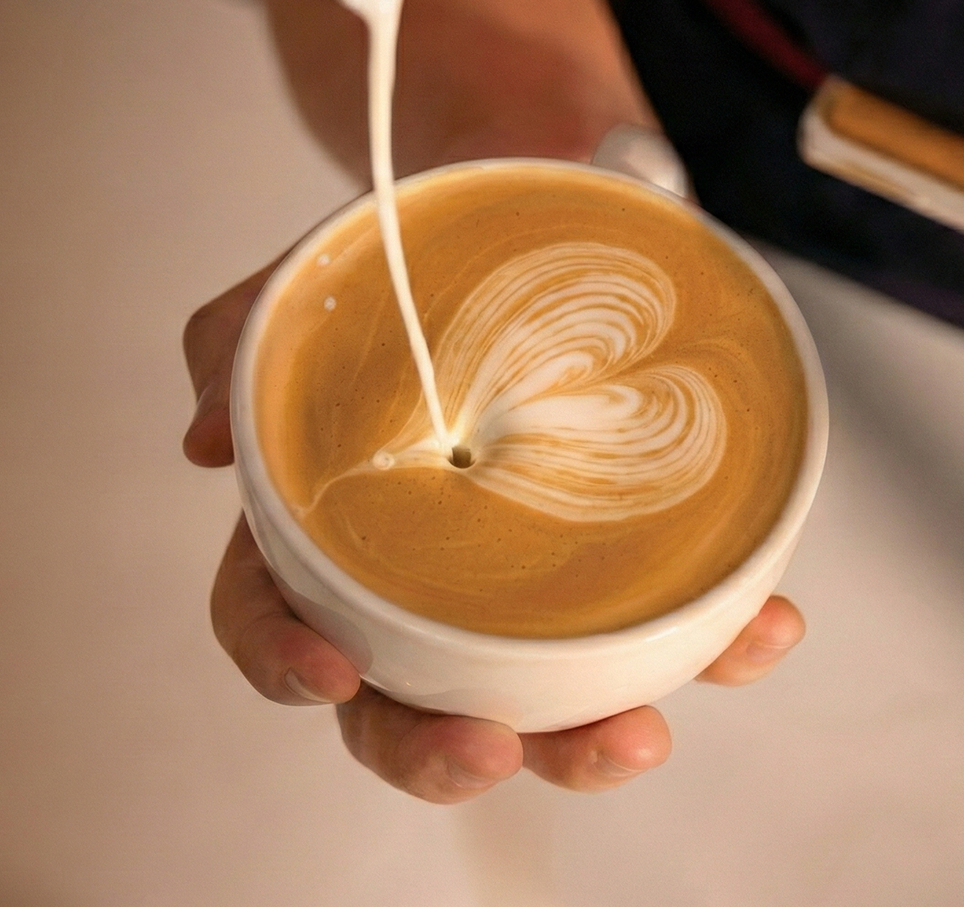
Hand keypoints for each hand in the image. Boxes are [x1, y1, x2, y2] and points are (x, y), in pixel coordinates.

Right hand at [183, 263, 805, 803]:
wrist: (529, 209)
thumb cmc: (407, 267)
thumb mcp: (314, 286)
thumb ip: (240, 346)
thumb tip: (198, 439)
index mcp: (323, 529)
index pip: (274, 617)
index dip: (285, 664)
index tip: (331, 675)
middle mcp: (418, 581)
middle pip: (404, 705)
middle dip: (440, 754)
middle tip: (495, 750)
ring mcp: (526, 586)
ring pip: (540, 702)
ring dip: (585, 741)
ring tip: (642, 730)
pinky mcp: (628, 561)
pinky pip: (673, 624)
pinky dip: (720, 645)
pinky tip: (765, 629)